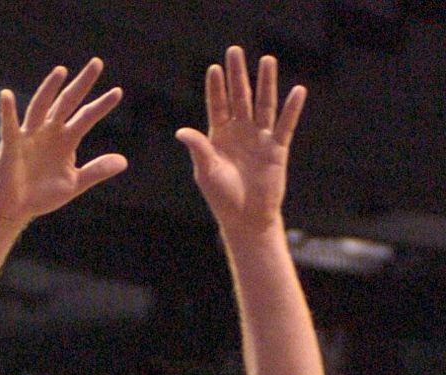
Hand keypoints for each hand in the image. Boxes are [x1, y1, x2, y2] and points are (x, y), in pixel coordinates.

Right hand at [0, 59, 126, 229]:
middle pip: (67, 102)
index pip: (86, 116)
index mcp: (66, 140)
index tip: (118, 92)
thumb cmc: (41, 195)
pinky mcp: (12, 145)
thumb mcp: (73, 183)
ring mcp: (30, 135)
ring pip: (41, 106)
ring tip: (62, 71)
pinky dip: (7, 111)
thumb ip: (96, 170)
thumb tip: (123, 162)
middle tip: (97, 63)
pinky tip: (6, 96)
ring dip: (50, 89)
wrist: (14, 210)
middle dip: (82, 84)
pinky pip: (9, 126)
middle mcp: (49, 131)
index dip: (101, 105)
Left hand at [176, 47, 305, 237]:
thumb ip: (198, 149)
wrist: (246, 219)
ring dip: (266, 83)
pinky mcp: (277, 149)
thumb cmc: (222, 198)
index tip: (214, 68)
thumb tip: (182, 131)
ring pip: (264, 105)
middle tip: (235, 51)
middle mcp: (240, 133)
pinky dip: (291, 109)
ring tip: (267, 60)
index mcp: (219, 137)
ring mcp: (259, 139)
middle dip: (238, 76)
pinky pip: (285, 125)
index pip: (217, 106)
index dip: (216, 88)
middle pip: (240, 98)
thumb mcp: (207, 173)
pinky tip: (297, 91)